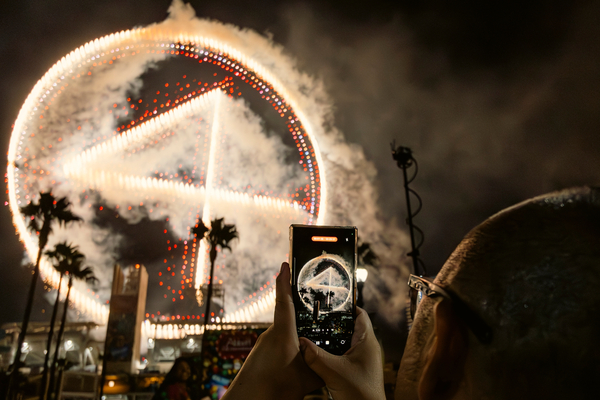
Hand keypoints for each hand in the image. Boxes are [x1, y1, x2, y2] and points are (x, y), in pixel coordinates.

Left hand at [222, 262, 323, 399]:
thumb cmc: (273, 389)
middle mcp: (271, 334)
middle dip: (303, 314)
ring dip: (297, 336)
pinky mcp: (261, 354)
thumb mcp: (308, 378)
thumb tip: (335, 361)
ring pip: (285, 334)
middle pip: (289, 317)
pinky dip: (290, 348)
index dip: (285, 280)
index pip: (285, 300)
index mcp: (283, 333)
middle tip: (318, 310)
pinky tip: (298, 360)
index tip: (285, 264)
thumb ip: (321, 366)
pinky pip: (279, 344)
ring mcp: (264, 344)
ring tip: (311, 346)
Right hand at [299, 307, 384, 399]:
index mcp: (367, 341)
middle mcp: (366, 348)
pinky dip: (331, 351)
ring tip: (313, 331)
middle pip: (350, 326)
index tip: (330, 301)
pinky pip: (342, 355)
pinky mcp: (356, 371)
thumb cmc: (360, 394)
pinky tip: (317, 353)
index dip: (346, 306)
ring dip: (331, 337)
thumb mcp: (333, 372)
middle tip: (316, 315)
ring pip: (345, 341)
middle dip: (333, 321)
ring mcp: (362, 360)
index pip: (360, 314)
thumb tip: (300, 342)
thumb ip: (315, 356)